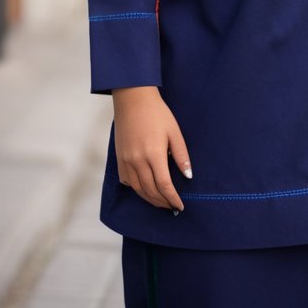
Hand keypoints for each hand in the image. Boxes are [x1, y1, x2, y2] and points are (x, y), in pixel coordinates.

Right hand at [112, 86, 191, 211]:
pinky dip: (137, 189)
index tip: (180, 206)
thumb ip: (181, 155)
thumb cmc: (157, 113)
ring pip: (138, 189)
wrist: (133, 100)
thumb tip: (188, 176)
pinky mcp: (119, 159)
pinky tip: (145, 189)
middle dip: (162, 202)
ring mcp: (126, 161)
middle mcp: (137, 161)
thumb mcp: (174, 132)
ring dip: (150, 199)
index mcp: (154, 154)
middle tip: (172, 207)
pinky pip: (127, 181)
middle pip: (150, 191)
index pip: (164, 185)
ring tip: (161, 202)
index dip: (172, 199)